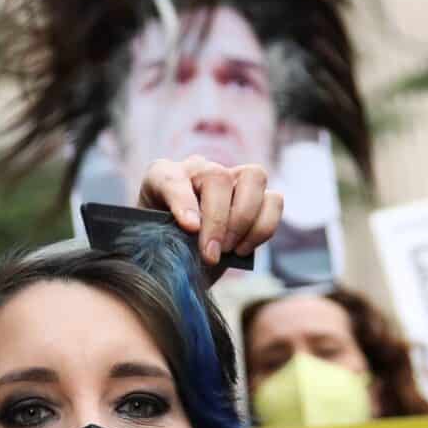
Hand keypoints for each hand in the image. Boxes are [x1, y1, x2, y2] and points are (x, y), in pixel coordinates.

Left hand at [137, 156, 283, 279]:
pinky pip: (274, 201)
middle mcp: (199, 170)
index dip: (182, 201)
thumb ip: (162, 236)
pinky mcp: (257, 197)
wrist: (180, 258)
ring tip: (228, 250)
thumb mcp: (153, 243)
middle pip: (218, 176)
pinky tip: (243, 249)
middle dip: (218, 220)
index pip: (171, 178)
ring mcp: (232, 179)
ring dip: (243, 220)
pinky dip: (262, 228)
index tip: (189, 229)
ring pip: (254, 177)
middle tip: (210, 255)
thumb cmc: (162, 248)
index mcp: (164, 176)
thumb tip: (194, 229)